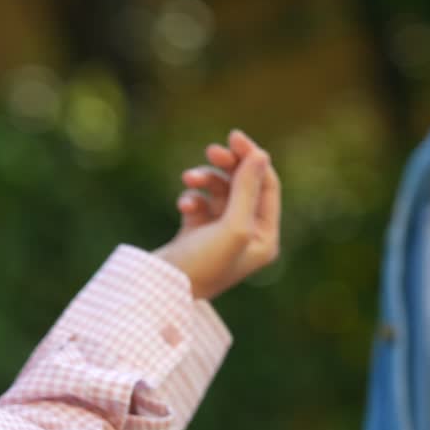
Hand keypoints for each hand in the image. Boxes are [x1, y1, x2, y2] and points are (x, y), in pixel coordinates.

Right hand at [156, 129, 280, 299]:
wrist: (161, 291)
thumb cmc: (203, 264)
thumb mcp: (232, 225)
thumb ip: (247, 188)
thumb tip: (261, 154)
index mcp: (265, 239)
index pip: (267, 187)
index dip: (253, 159)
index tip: (235, 137)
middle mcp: (247, 236)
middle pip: (243, 186)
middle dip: (227, 166)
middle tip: (212, 150)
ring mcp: (221, 235)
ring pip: (219, 192)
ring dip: (204, 180)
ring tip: (188, 178)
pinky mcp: (197, 234)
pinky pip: (200, 203)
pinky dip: (192, 198)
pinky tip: (183, 204)